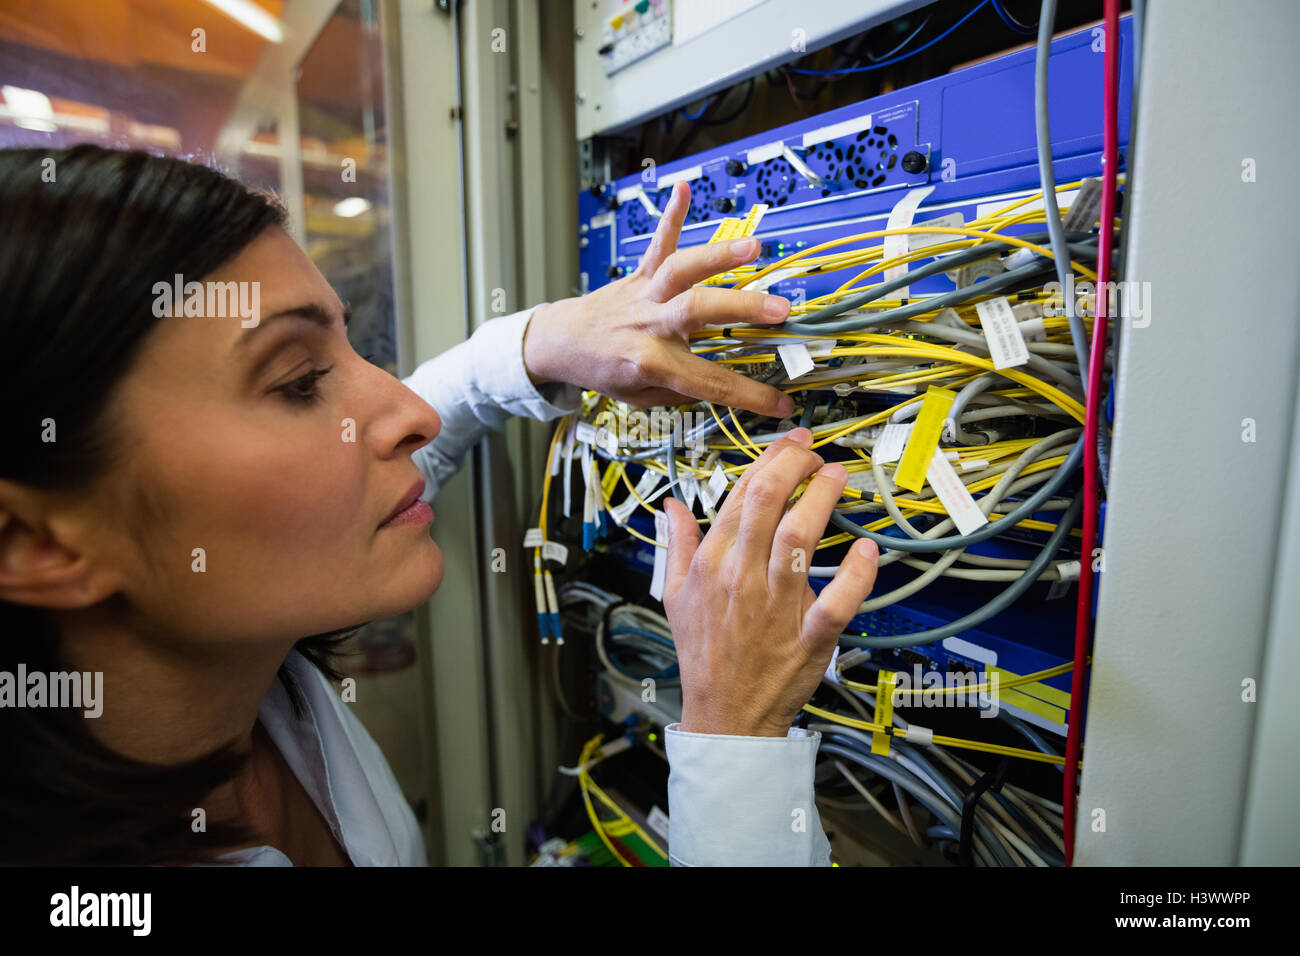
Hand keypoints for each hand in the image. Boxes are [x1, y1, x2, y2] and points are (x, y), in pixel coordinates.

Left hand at [522, 180, 795, 418]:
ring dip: (716, 255)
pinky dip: (670, 215)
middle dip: (742, 308)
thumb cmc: (603, 370)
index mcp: (651, 361)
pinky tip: (683, 189)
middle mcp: (650, 323)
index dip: (750, 395)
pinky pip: (656, 243)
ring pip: (681, 269)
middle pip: (699, 310)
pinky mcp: (640, 273)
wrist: (563, 343)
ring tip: (752, 246)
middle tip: (780, 311)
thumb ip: (682, 390)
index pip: (710, 381)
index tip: (781, 402)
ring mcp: (646, 294)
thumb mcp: (642, 397)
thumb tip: (725, 385)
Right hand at [660, 427, 879, 736]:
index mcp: (712, 565)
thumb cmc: (704, 655)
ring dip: (821, 500)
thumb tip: (672, 506)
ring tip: (837, 477)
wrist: (724, 715)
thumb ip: (677, 545)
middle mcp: (742, 579)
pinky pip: (835, 602)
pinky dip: (854, 575)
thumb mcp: (674, 597)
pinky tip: (865, 548)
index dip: (768, 461)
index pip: (739, 496)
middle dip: (794, 466)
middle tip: (814, 451)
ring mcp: (776, 608)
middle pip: (768, 504)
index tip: (789, 444)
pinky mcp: (809, 637)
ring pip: (799, 540)